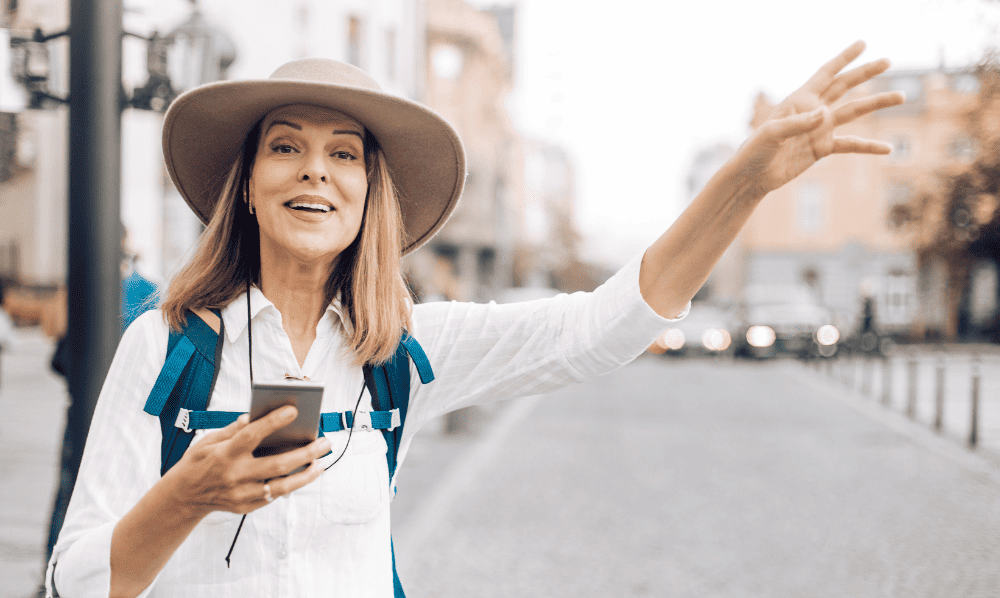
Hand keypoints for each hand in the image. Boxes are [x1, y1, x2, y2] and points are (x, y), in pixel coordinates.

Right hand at [165, 406, 330, 516]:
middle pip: (277, 464)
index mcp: (224, 454)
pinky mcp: (245, 507)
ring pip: (281, 486)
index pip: (251, 435)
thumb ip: (232, 430)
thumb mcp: (208, 441)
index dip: (272, 422)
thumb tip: (253, 417)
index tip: (293, 410)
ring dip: (306, 475)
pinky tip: (304, 474)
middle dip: (306, 453)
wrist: (182, 497)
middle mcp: (234, 475)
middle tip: (325, 442)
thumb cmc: (198, 463)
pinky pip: (273, 496)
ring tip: (321, 462)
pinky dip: (290, 485)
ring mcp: (241, 494)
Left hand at [733, 40, 905, 196]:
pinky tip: (888, 149)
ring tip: (901, 96)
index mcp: (800, 100)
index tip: (862, 43)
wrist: (753, 176)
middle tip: (887, 61)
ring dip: (877, 103)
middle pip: (844, 87)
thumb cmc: (755, 151)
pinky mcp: (822, 149)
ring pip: (854, 112)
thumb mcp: (772, 135)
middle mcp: (813, 111)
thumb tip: (825, 114)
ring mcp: (820, 129)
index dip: (843, 58)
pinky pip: (850, 145)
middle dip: (865, 73)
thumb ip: (797, 123)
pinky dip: (868, 147)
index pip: (825, 74)